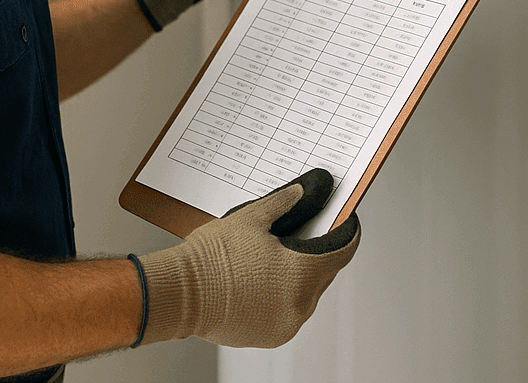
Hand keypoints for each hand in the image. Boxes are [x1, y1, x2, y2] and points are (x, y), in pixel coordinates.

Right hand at [136, 168, 360, 347]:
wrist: (180, 293)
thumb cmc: (212, 258)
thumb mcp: (251, 218)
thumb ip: (284, 203)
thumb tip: (303, 192)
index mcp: (303, 274)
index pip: (343, 252)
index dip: (347, 234)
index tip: (346, 224)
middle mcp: (300, 305)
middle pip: (324, 274)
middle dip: (317, 254)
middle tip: (303, 235)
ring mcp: (285, 325)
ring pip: (305, 296)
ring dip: (299, 278)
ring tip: (277, 258)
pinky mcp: (268, 336)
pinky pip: (286, 313)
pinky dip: (282, 298)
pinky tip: (263, 281)